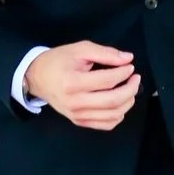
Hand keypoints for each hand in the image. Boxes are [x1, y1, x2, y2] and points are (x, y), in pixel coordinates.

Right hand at [24, 42, 140, 130]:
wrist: (37, 77)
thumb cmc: (59, 60)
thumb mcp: (80, 49)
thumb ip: (105, 53)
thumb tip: (128, 59)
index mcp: (73, 82)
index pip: (108, 81)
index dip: (124, 73)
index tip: (130, 66)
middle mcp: (75, 102)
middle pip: (113, 101)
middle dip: (131, 89)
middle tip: (135, 78)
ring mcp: (76, 115)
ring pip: (113, 115)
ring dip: (128, 102)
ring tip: (130, 89)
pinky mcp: (79, 121)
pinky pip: (106, 125)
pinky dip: (119, 115)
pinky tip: (120, 103)